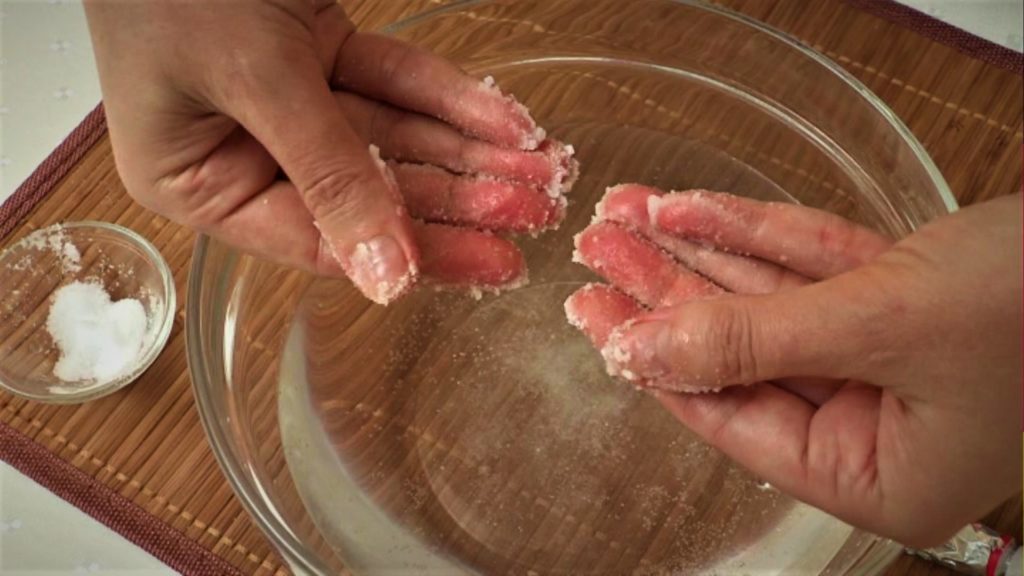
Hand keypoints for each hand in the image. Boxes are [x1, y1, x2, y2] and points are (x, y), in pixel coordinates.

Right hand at [84, 0, 575, 302]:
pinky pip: (396, 82)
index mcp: (203, 182)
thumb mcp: (256, 77)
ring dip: (470, 153)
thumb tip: (387, 277)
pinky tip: (508, 122)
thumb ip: (328, 172)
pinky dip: (451, 98)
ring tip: (542, 173)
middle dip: (459, 202)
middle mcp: (247, 150)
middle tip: (533, 215)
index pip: (321, 240)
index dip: (410, 256)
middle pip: (371, 193)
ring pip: (394, 138)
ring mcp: (288, 100)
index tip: (489, 264)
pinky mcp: (320, 52)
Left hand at [566, 184, 1021, 546]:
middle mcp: (879, 423)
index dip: (660, 365)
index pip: (737, 421)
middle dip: (670, 294)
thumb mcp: (878, 324)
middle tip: (600, 253)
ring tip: (626, 216)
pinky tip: (687, 206)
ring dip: (699, 253)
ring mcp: (891, 356)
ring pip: (770, 301)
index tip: (597, 319)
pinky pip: (812, 265)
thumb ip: (754, 339)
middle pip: (744, 353)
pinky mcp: (903, 296)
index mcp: (879, 473)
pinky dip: (755, 232)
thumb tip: (642, 353)